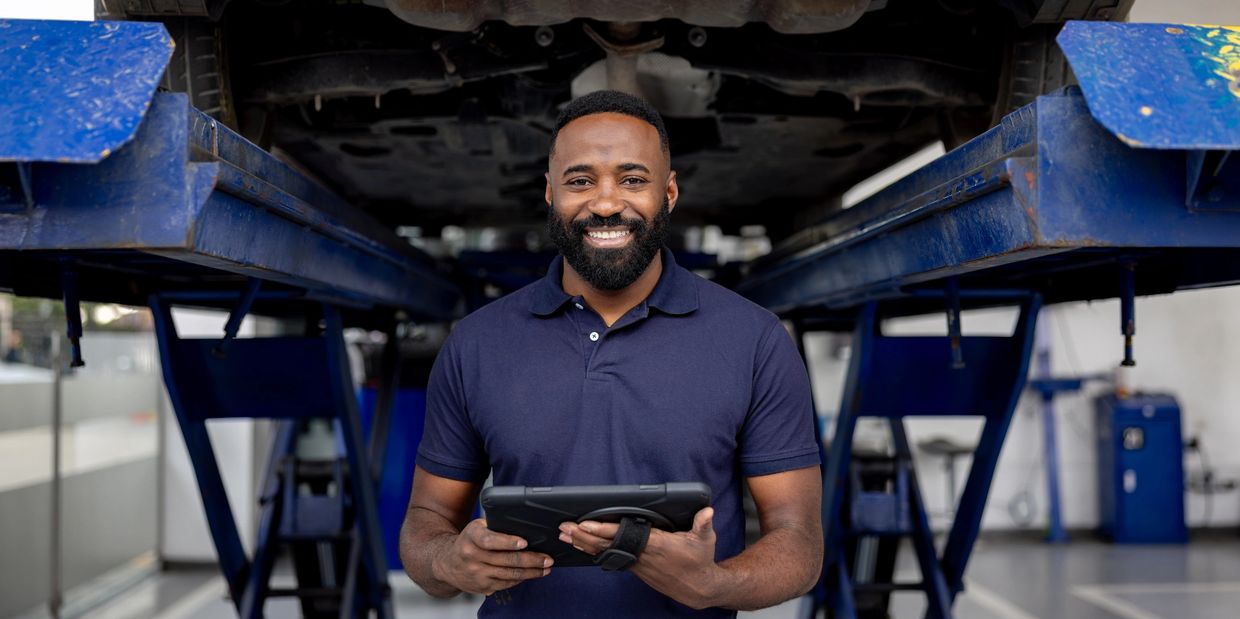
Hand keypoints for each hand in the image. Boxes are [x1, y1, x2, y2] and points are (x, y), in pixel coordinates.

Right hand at [432, 518, 553, 595]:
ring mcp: (478, 573)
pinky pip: (506, 583)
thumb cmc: (469, 541)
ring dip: (531, 572)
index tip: (524, 542)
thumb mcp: (477, 527)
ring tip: (546, 568)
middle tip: (547, 559)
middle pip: (506, 560)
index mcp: (472, 537)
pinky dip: (521, 579)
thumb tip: (526, 527)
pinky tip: (532, 574)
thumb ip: (496, 527)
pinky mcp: (483, 586)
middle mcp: (473, 556)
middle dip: (531, 560)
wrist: (447, 563)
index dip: (508, 542)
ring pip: (509, 574)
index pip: (489, 540)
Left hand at [559, 507, 725, 608]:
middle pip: (607, 544)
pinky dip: (595, 552)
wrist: (698, 588)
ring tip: (566, 536)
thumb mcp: (705, 540)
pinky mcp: (636, 568)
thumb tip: (707, 511)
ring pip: (606, 553)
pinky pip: (611, 558)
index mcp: (655, 544)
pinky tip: (583, 547)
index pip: (624, 534)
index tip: (586, 523)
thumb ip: (703, 523)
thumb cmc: (700, 561)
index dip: (603, 529)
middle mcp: (642, 555)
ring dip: (584, 544)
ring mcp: (637, 563)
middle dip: (584, 536)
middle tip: (565, 527)